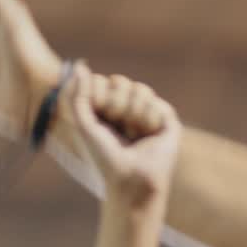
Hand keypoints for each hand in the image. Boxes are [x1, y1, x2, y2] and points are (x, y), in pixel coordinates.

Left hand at [61, 64, 182, 204]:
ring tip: (132, 134)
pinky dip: (148, 119)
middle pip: (121, 82)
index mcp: (108, 110)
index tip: (98, 117)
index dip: (99, 96)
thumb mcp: (84, 125)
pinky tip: (148, 136)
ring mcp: (148, 114)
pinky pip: (156, 103)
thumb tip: (79, 66)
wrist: (129, 180)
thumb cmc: (103, 158)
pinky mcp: (167, 121)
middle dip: (115, 103)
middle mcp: (128, 110)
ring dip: (131, 113)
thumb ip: (78, 96)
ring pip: (139, 89)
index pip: (104, 82)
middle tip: (116, 126)